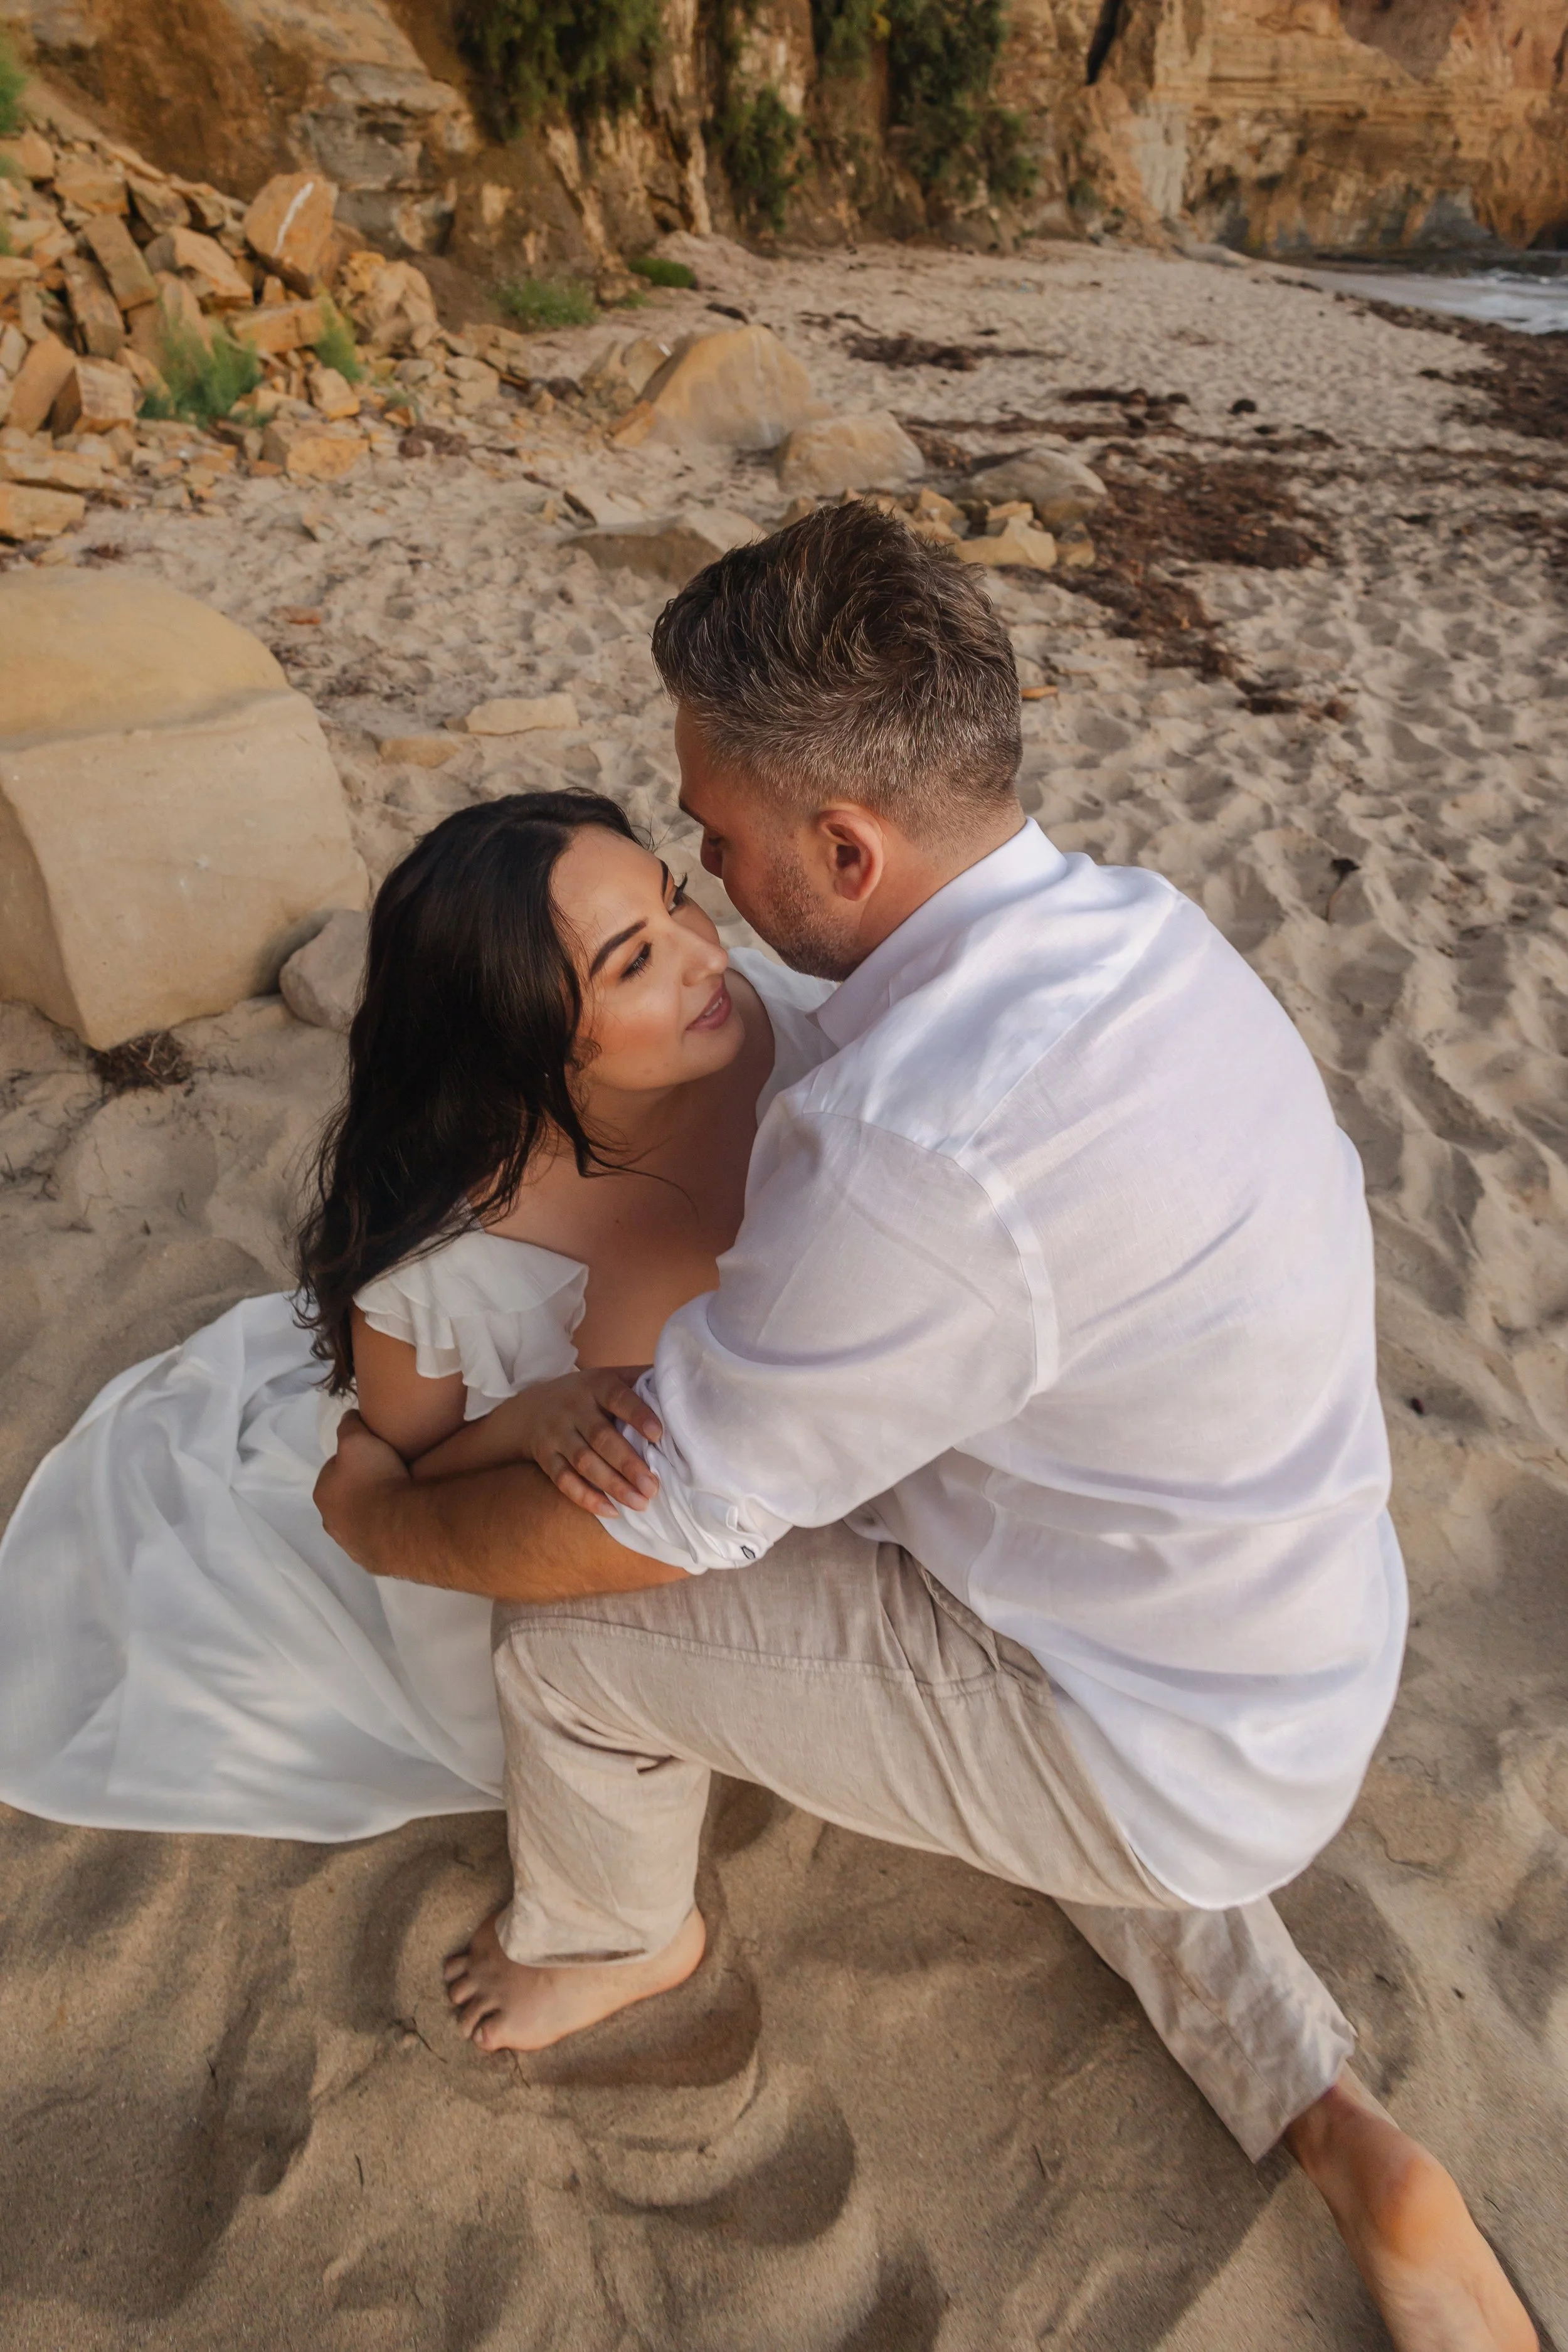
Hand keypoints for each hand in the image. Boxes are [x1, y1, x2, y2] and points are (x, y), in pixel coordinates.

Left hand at [314, 1408, 410, 1555]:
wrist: (399, 1526)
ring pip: (360, 1521)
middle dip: (361, 1488)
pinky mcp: (372, 1560)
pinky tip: (402, 1522)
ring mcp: (351, 1544)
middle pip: (346, 1497)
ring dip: (373, 1512)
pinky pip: (378, 1540)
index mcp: (323, 1492)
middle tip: (387, 1477)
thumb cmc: (373, 1479)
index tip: (373, 1456)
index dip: (353, 1460)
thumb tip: (348, 1416)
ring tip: (397, 1500)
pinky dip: (386, 1531)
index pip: (334, 1470)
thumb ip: (349, 1425)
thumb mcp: (357, 1440)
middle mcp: (331, 1521)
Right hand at [513, 1368, 662, 1517]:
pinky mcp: (545, 1456)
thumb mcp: (609, 1377)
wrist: (531, 1408)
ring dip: (613, 1485)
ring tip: (640, 1503)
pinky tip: (611, 1511)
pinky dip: (586, 1497)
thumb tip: (685, 1383)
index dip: (638, 1415)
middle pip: (601, 1437)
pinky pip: (564, 1480)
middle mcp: (574, 1408)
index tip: (658, 1435)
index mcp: (597, 1385)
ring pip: (584, 1462)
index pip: (618, 1398)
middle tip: (653, 1487)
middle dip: (628, 1464)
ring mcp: (557, 1433)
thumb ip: (641, 1380)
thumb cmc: (587, 1395)